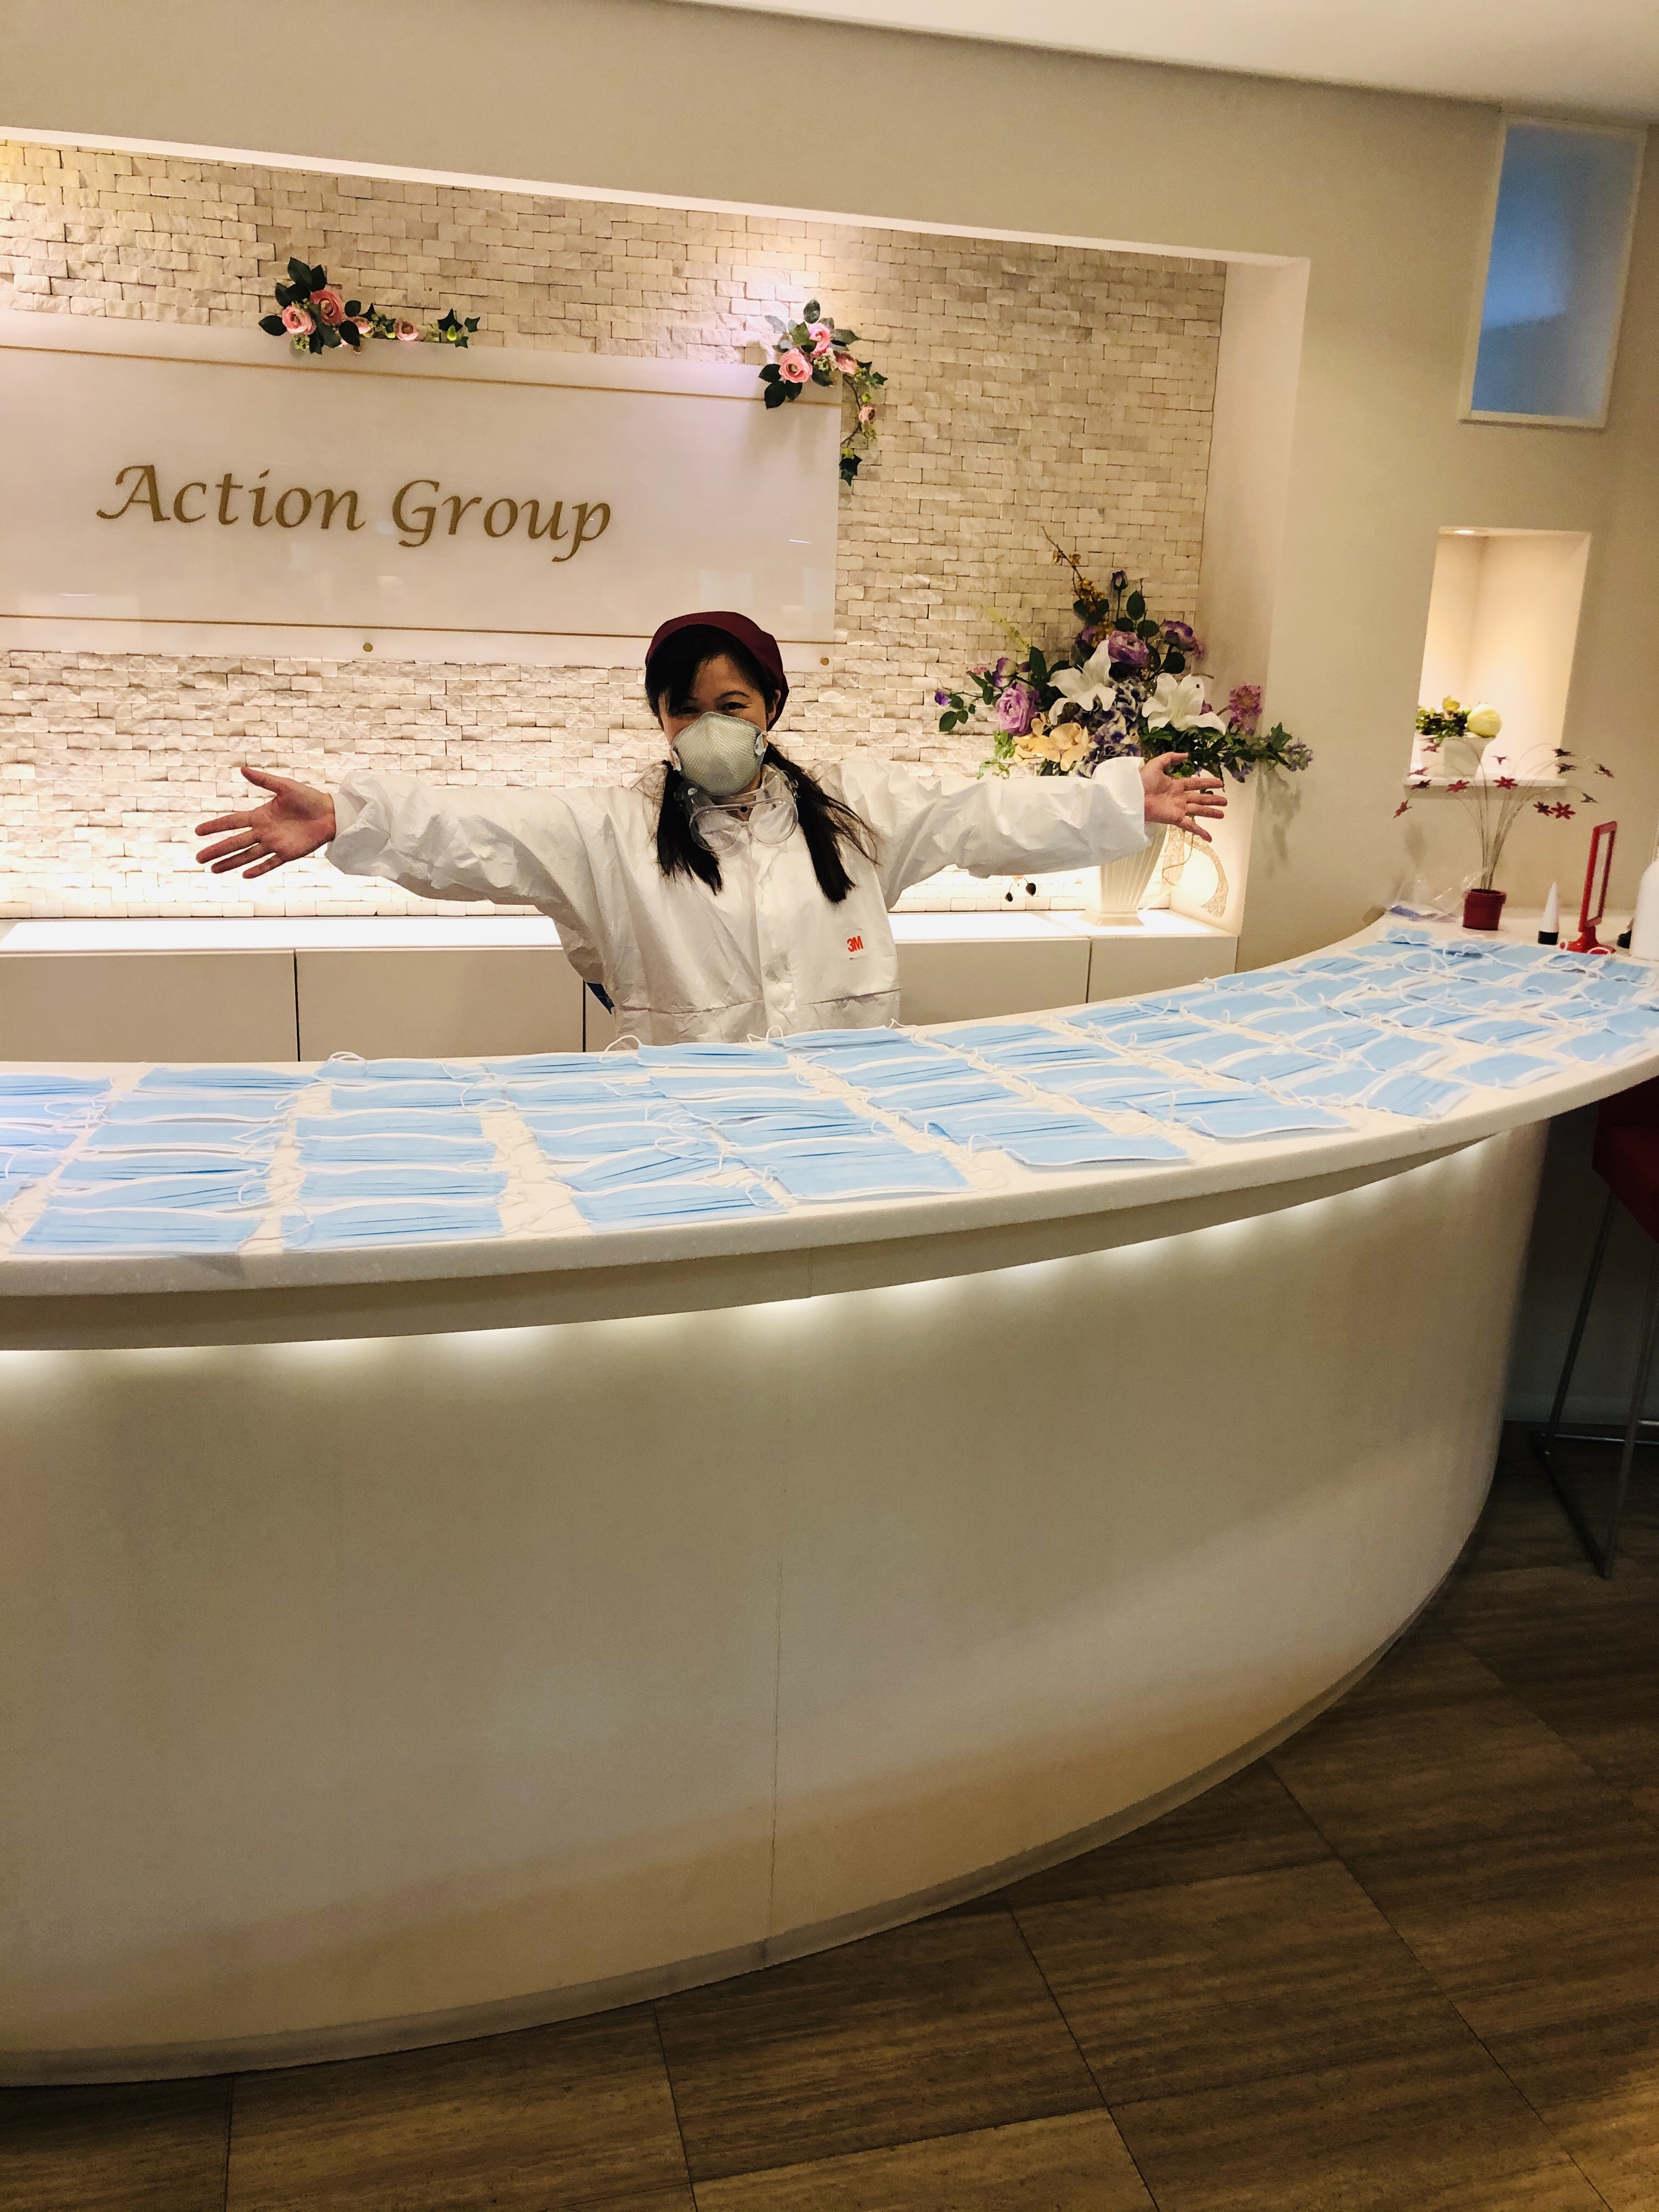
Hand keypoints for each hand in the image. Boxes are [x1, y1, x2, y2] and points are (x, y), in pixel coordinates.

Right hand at [194, 766, 336, 878]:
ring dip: (231, 863)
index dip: (215, 826)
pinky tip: (244, 875)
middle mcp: (264, 831)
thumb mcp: (285, 786)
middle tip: (198, 858)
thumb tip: (242, 769)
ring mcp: (275, 844)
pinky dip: (258, 870)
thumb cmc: (308, 798)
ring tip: (213, 870)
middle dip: (217, 850)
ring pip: (248, 856)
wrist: (331, 813)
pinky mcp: (288, 854)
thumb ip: (263, 780)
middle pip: (235, 842)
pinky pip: (270, 863)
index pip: (232, 822)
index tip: (197, 831)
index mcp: (260, 815)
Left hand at [1140, 752, 1227, 843]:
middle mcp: (1179, 797)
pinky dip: (1200, 832)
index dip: (1208, 783)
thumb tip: (1186, 755)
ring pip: (1198, 811)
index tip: (1221, 783)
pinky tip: (1210, 837)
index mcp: (1176, 784)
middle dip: (1213, 800)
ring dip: (1211, 813)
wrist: (1132, 796)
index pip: (1196, 783)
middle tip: (1225, 801)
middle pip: (1200, 798)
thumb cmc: (1141, 781)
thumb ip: (1170, 758)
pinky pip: (1189, 826)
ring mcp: (1178, 808)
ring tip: (1223, 814)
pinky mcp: (1175, 818)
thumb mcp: (1156, 764)